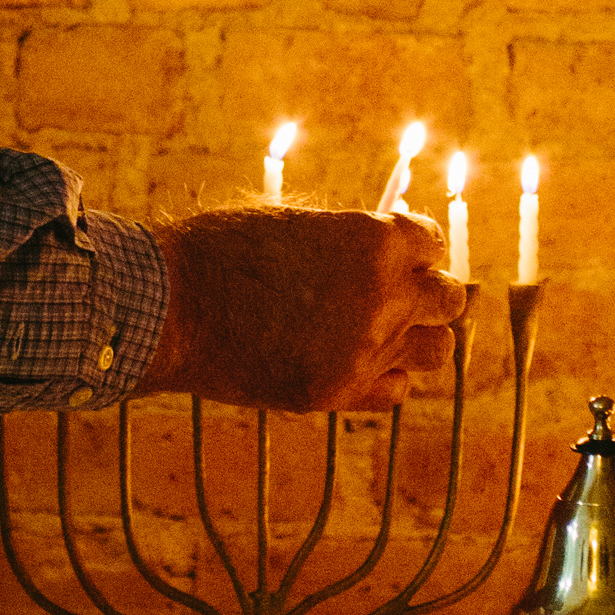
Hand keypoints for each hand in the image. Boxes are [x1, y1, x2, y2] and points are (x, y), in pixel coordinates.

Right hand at [138, 208, 467, 412]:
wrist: (165, 307)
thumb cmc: (218, 250)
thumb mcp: (292, 222)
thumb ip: (348, 237)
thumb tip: (385, 248)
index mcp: (374, 240)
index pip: (433, 244)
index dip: (412, 247)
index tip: (395, 254)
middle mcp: (383, 296)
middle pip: (448, 299)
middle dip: (426, 293)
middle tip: (395, 294)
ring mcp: (365, 349)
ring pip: (437, 351)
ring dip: (417, 338)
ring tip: (384, 332)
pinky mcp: (338, 393)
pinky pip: (397, 390)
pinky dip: (387, 376)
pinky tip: (358, 362)